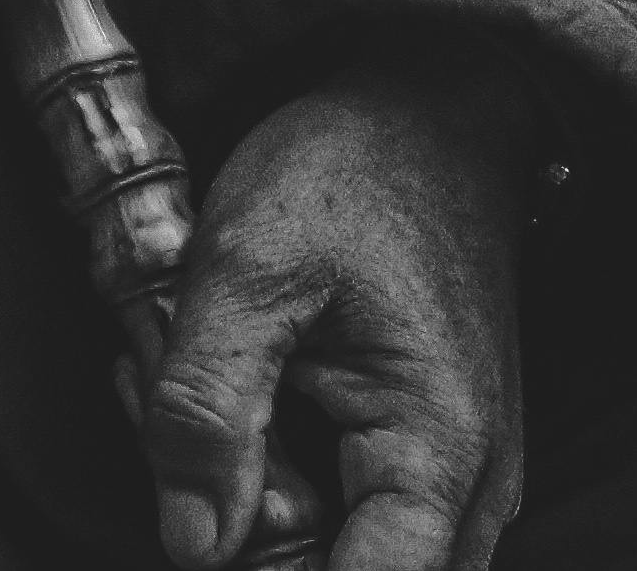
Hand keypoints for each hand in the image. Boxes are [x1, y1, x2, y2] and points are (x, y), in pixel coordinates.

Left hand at [140, 36, 542, 570]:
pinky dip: (267, 464)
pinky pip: (343, 507)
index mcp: (436, 450)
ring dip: (244, 492)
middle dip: (240, 529)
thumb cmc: (350, 172)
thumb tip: (191, 544)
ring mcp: (454, 475)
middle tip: (167, 416)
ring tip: (179, 380)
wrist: (425, 110)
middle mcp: (470, 488)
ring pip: (335, 548)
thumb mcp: (247, 268)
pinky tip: (223, 384)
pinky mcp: (422, 454)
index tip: (200, 510)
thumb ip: (210, 409)